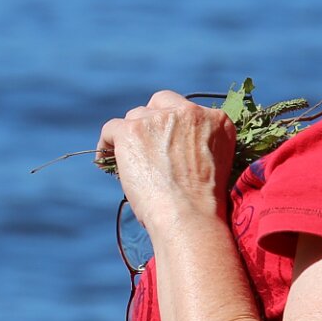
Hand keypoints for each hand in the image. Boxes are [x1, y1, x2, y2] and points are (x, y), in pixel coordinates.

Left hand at [97, 90, 236, 234]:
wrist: (189, 216)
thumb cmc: (202, 204)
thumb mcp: (213, 164)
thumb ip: (196, 144)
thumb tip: (167, 146)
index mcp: (216, 120)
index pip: (187, 110)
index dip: (173, 124)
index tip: (165, 139)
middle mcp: (189, 112)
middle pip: (160, 104)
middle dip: (151, 121)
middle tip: (144, 144)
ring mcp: (159, 119)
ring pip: (136, 116)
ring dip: (132, 135)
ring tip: (126, 157)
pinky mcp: (132, 130)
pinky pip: (111, 128)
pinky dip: (106, 143)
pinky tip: (105, 158)